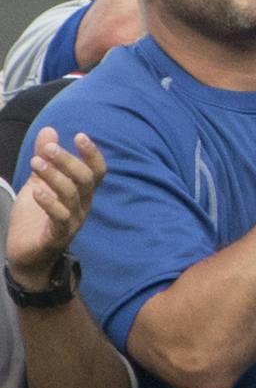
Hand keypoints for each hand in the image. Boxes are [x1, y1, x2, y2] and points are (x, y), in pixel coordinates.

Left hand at [6, 128, 104, 284]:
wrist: (26, 257)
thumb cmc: (35, 219)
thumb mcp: (38, 183)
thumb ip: (45, 159)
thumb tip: (49, 130)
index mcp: (81, 194)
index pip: (96, 172)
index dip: (92, 154)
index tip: (79, 136)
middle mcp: (82, 207)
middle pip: (85, 180)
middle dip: (68, 161)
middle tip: (48, 148)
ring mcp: (71, 223)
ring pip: (72, 195)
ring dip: (54, 176)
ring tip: (35, 162)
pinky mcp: (56, 237)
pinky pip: (59, 218)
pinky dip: (49, 203)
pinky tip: (36, 192)